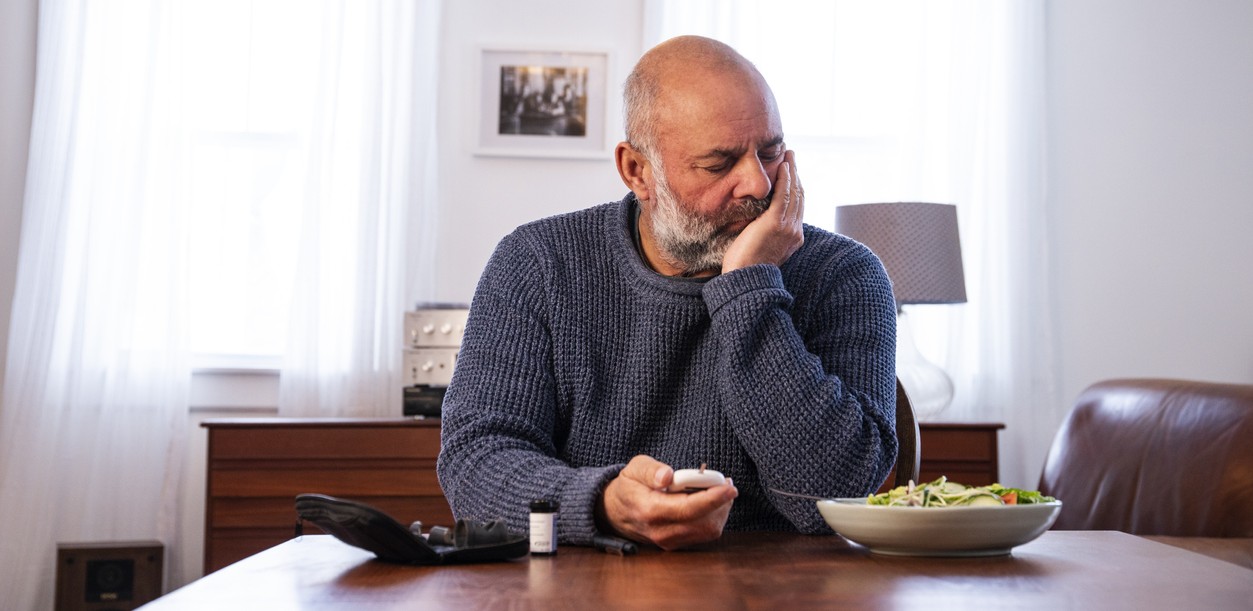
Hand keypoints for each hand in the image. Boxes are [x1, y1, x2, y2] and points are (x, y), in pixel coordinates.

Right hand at [599, 455, 737, 549]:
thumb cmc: (629, 486)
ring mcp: (669, 541)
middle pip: (704, 523)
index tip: (729, 487)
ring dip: (721, 511)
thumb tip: (668, 476)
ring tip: (721, 490)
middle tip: (727, 483)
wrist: (615, 512)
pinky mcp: (676, 544)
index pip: (689, 509)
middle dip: (722, 503)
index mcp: (650, 510)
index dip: (713, 498)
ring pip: (708, 531)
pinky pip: (704, 534)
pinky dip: (714, 517)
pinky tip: (713, 502)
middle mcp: (661, 531)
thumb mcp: (634, 468)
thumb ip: (651, 470)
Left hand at [720, 150, 804, 272]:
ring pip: (794, 192)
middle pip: (799, 196)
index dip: (795, 187)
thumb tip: (757, 219)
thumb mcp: (760, 246)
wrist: (744, 281)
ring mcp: (787, 227)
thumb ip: (764, 231)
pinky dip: (785, 179)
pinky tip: (783, 166)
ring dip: (792, 171)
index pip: (797, 206)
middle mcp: (795, 231)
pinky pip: (784, 195)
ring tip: (789, 155)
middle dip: (796, 175)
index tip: (790, 172)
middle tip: (792, 157)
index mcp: (793, 238)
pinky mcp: (775, 223)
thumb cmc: (745, 268)